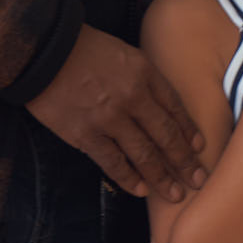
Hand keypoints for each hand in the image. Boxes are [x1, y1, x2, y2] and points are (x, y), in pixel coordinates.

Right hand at [25, 25, 205, 200]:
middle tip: (198, 180)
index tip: (200, 147)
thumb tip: (158, 103)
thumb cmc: (83, 47)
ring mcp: (109, 119)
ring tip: (176, 194)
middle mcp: (132, 97)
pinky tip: (142, 191)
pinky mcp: (85, 135)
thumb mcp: (123, 52)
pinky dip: (129, 179)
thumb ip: (143, 76)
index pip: (175, 107)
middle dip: (185, 161)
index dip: (189, 130)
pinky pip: (113, 163)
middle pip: (165, 135)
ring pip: (144, 155)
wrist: (42, 51)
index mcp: (144, 73)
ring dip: (163, 177)